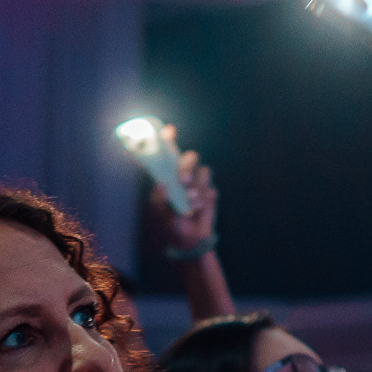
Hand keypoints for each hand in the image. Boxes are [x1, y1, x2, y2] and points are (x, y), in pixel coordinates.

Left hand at [152, 130, 218, 251]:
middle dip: (187, 166)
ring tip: (191, 201)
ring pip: (204, 172)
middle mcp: (184, 173)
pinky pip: (211, 190)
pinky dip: (204, 200)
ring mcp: (199, 183)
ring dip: (197, 186)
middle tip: (182, 180)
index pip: (169, 150)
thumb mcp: (160, 211)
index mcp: (169, 173)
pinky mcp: (210, 194)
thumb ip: (160, 198)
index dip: (169, 138)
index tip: (169, 131)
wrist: (186, 240)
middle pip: (191, 157)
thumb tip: (161, 184)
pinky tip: (198, 209)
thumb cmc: (169, 221)